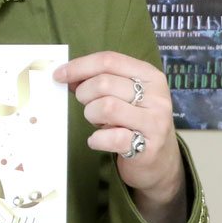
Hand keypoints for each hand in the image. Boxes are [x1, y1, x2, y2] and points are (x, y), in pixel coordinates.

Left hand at [53, 52, 186, 222]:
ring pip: (106, 107)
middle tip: (86, 105)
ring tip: (97, 122)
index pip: (109, 60)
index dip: (80, 66)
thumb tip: (67, 74)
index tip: (59, 74)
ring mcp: (155, 122)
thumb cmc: (135, 122)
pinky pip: (111, 137)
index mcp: (150, 76)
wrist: (161, 162)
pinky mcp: (148, 148)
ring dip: (91, 115)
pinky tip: (99, 139)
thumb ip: (100, 80)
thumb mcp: (125, 95)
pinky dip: (96, 139)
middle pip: (104, 83)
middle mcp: (156, 96)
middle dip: (84, 94)